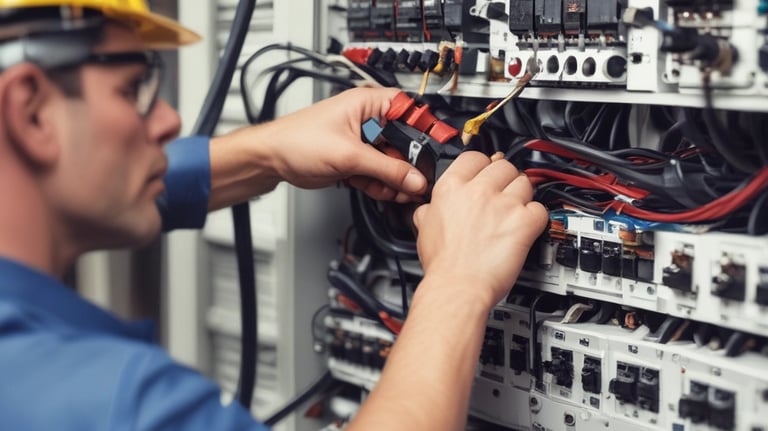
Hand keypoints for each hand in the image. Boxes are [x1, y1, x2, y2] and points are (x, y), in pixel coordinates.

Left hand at [260, 87, 427, 201]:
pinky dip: (381, 185)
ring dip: (395, 179)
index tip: (435, 152)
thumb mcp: (350, 155)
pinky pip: (379, 174)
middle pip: (404, 142)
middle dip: (408, 165)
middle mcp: (368, 120)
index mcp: (369, 103)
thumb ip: (387, 169)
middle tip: (415, 182)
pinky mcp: (355, 161)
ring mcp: (363, 143)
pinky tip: (381, 191)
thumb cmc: (297, 141)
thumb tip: (414, 178)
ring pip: (392, 162)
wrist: (272, 160)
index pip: (410, 112)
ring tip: (397, 191)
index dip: (425, 131)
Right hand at [412, 151, 548, 307]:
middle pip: (503, 166)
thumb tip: (429, 209)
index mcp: (451, 188)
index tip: (486, 174)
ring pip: (525, 183)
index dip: (483, 166)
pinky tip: (526, 227)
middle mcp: (477, 191)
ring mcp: (503, 205)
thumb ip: (429, 210)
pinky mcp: (523, 222)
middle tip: (503, 195)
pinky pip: (540, 209)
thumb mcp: (424, 229)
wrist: (457, 289)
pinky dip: (536, 218)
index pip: (474, 157)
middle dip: (505, 180)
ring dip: (522, 197)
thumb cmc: (443, 265)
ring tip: (515, 212)